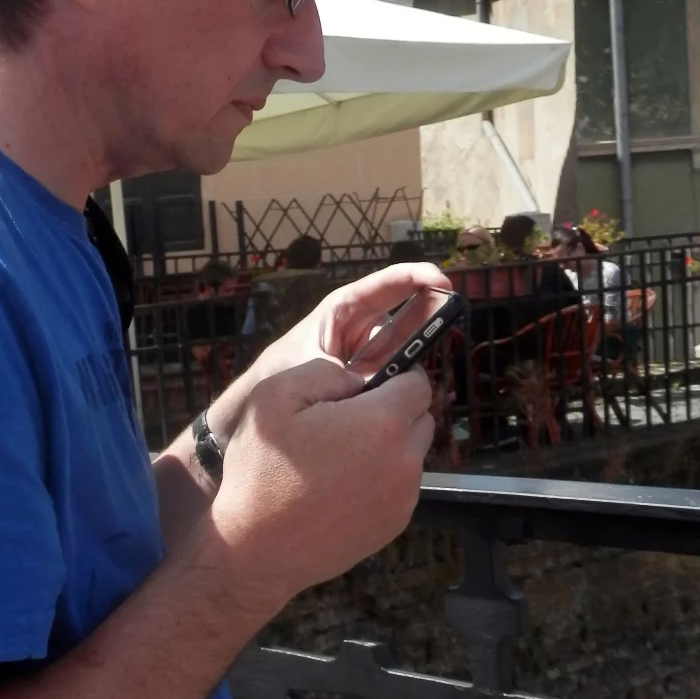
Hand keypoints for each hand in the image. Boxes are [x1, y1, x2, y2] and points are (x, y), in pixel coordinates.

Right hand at [205, 354, 434, 608]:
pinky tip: (338, 488)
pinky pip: (399, 488)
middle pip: (420, 419)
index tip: (364, 387)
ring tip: (335, 460)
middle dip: (391, 412)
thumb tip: (355, 377)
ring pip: (410, 454)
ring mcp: (404, 498)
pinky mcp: (394, 524)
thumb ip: (323, 371)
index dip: (393, 377)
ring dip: (385, 448)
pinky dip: (378, 481)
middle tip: (344, 423)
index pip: (418, 383)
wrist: (257, 549)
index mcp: (382, 423)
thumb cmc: (260, 472)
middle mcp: (405, 461)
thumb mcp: (273, 398)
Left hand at [208, 262, 451, 444]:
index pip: (379, 290)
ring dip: (423, 343)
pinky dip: (409, 379)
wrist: (245, 419)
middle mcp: (352, 334)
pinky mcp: (363, 387)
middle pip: (399, 315)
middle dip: (427, 308)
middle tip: (455, 305)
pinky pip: (393, 377)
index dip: (409, 280)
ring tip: (445, 336)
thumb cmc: (271, 383)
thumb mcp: (309, 371)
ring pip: (401, 346)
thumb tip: (385, 384)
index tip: (438, 279)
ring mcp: (361, 360)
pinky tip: (424, 383)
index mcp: (336, 317)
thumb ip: (348, 374)